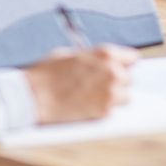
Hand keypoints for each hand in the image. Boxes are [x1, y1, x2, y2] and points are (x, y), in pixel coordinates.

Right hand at [24, 45, 139, 123]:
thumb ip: (91, 58)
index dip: (123, 64)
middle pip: (129, 78)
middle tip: (99, 85)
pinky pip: (114, 110)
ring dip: (115, 97)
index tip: (119, 68)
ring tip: (94, 97)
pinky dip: (104, 109)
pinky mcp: (105, 111)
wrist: (34, 97)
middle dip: (117, 81)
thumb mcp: (70, 55)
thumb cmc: (47, 74)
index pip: (132, 58)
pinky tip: (88, 106)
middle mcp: (113, 71)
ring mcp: (111, 92)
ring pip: (126, 96)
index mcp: (105, 54)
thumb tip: (100, 62)